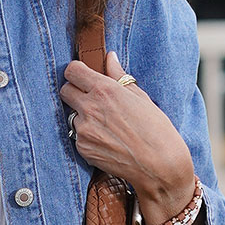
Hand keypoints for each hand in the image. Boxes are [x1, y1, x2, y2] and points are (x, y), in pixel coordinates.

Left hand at [60, 47, 195, 224]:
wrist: (158, 166)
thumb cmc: (156, 130)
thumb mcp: (140, 97)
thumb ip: (119, 76)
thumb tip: (109, 57)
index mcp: (104, 89)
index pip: (72, 70)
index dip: (77, 72)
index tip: (83, 76)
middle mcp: (90, 108)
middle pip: (65, 90)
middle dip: (75, 91)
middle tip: (91, 98)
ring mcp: (83, 130)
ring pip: (71, 115)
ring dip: (83, 116)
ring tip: (106, 125)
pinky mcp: (82, 148)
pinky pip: (77, 135)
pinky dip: (87, 136)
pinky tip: (107, 140)